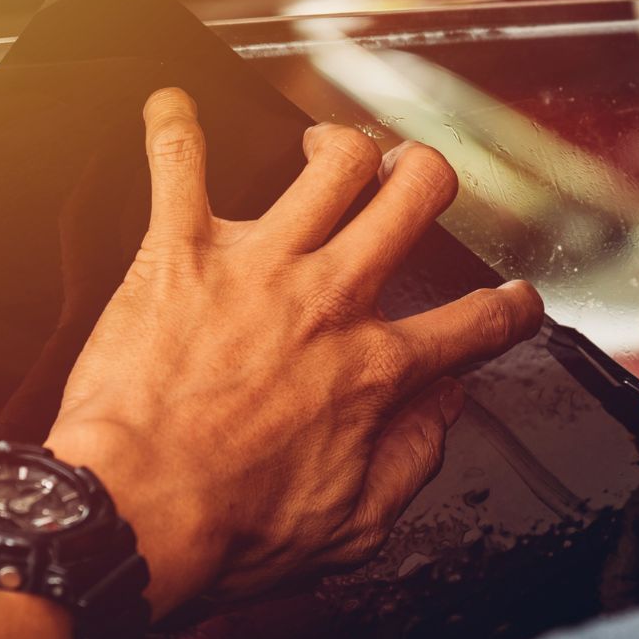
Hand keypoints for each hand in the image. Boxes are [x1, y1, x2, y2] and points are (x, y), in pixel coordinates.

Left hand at [46, 89, 543, 616]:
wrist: (127, 518)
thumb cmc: (226, 530)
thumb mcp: (353, 527)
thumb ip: (414, 460)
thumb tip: (446, 410)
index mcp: (373, 369)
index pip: (472, 323)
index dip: (509, 310)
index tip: (512, 302)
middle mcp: (330, 300)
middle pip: (415, 194)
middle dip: (429, 179)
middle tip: (415, 187)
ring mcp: (259, 266)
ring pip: (335, 160)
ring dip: (341, 146)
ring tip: (328, 150)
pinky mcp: (182, 252)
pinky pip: (180, 164)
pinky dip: (175, 128)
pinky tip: (174, 107)